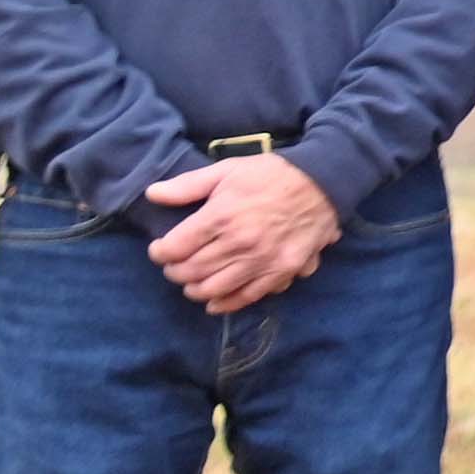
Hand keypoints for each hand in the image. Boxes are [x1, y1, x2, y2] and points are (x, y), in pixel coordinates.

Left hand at [140, 148, 339, 314]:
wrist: (322, 184)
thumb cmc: (270, 174)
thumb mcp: (226, 170)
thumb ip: (187, 185)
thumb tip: (152, 194)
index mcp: (221, 216)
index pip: (174, 248)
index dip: (159, 252)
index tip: (159, 249)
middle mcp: (239, 243)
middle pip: (191, 271)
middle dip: (174, 271)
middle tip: (174, 266)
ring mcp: (262, 261)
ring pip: (214, 288)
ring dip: (194, 289)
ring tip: (191, 282)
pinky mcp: (281, 272)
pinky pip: (247, 296)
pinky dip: (225, 303)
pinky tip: (214, 301)